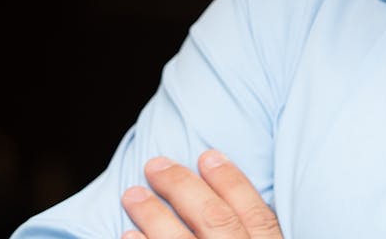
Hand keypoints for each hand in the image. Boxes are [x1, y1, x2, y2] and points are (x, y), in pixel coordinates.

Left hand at [121, 150, 282, 238]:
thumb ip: (258, 231)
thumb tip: (232, 200)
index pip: (256, 213)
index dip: (231, 180)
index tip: (207, 155)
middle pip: (216, 219)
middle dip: (183, 187)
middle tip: (156, 165)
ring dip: (153, 216)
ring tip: (132, 195)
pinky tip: (127, 236)